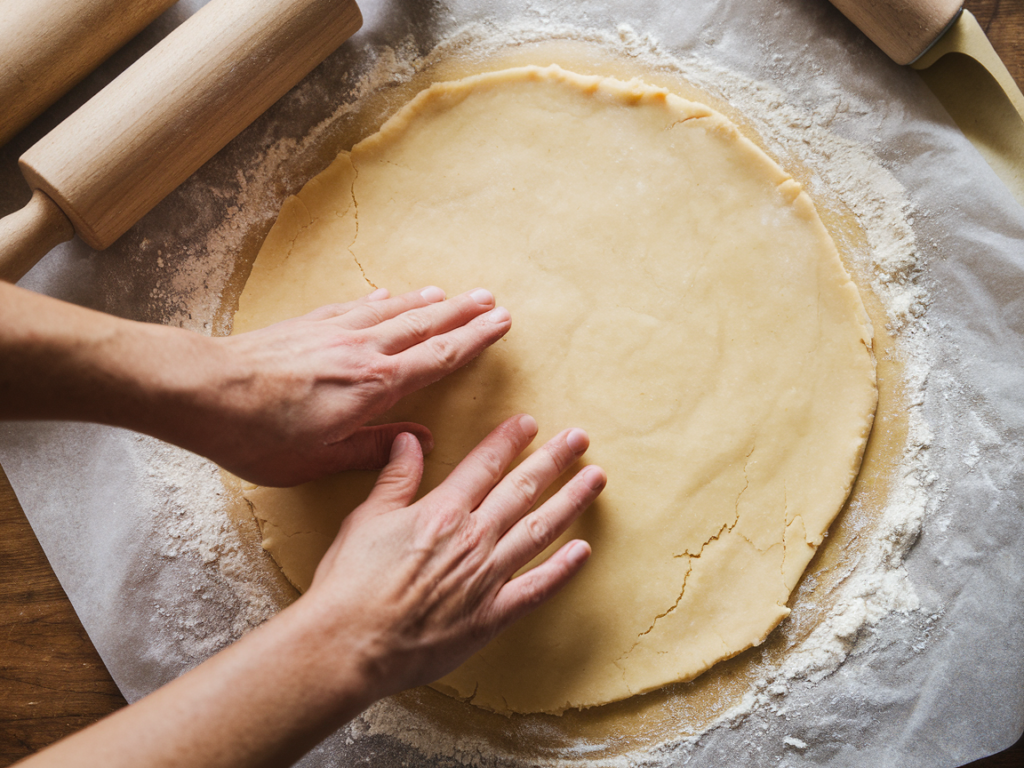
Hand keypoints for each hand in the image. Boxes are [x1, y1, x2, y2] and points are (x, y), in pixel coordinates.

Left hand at [198, 286, 509, 485]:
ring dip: (428, 302)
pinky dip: (379, 301)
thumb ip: (375, 448)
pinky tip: (388, 295)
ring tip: (452, 293)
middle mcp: (363, 351)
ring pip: (394, 311)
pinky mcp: (308, 325)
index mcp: (374, 386)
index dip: (474, 341)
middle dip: (462, 313)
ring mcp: (335, 332)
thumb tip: (422, 442)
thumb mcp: (322, 460)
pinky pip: (356, 307)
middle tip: (492, 300)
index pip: (439, 359)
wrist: (205, 392)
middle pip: (425, 326)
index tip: (501, 323)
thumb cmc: (260, 436)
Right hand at [301, 415, 605, 699]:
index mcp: (442, 511)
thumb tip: (409, 440)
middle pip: (523, 489)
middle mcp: (473, 538)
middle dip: (554, 460)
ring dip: (571, 502)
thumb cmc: (351, 583)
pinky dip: (563, 569)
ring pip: (540, 530)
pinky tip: (584, 550)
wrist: (351, 644)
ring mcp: (487, 577)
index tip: (529, 423)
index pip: (485, 464)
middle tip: (580, 438)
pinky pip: (537, 588)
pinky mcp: (492, 615)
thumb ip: (396, 478)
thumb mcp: (367, 519)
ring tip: (595, 479)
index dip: (509, 440)